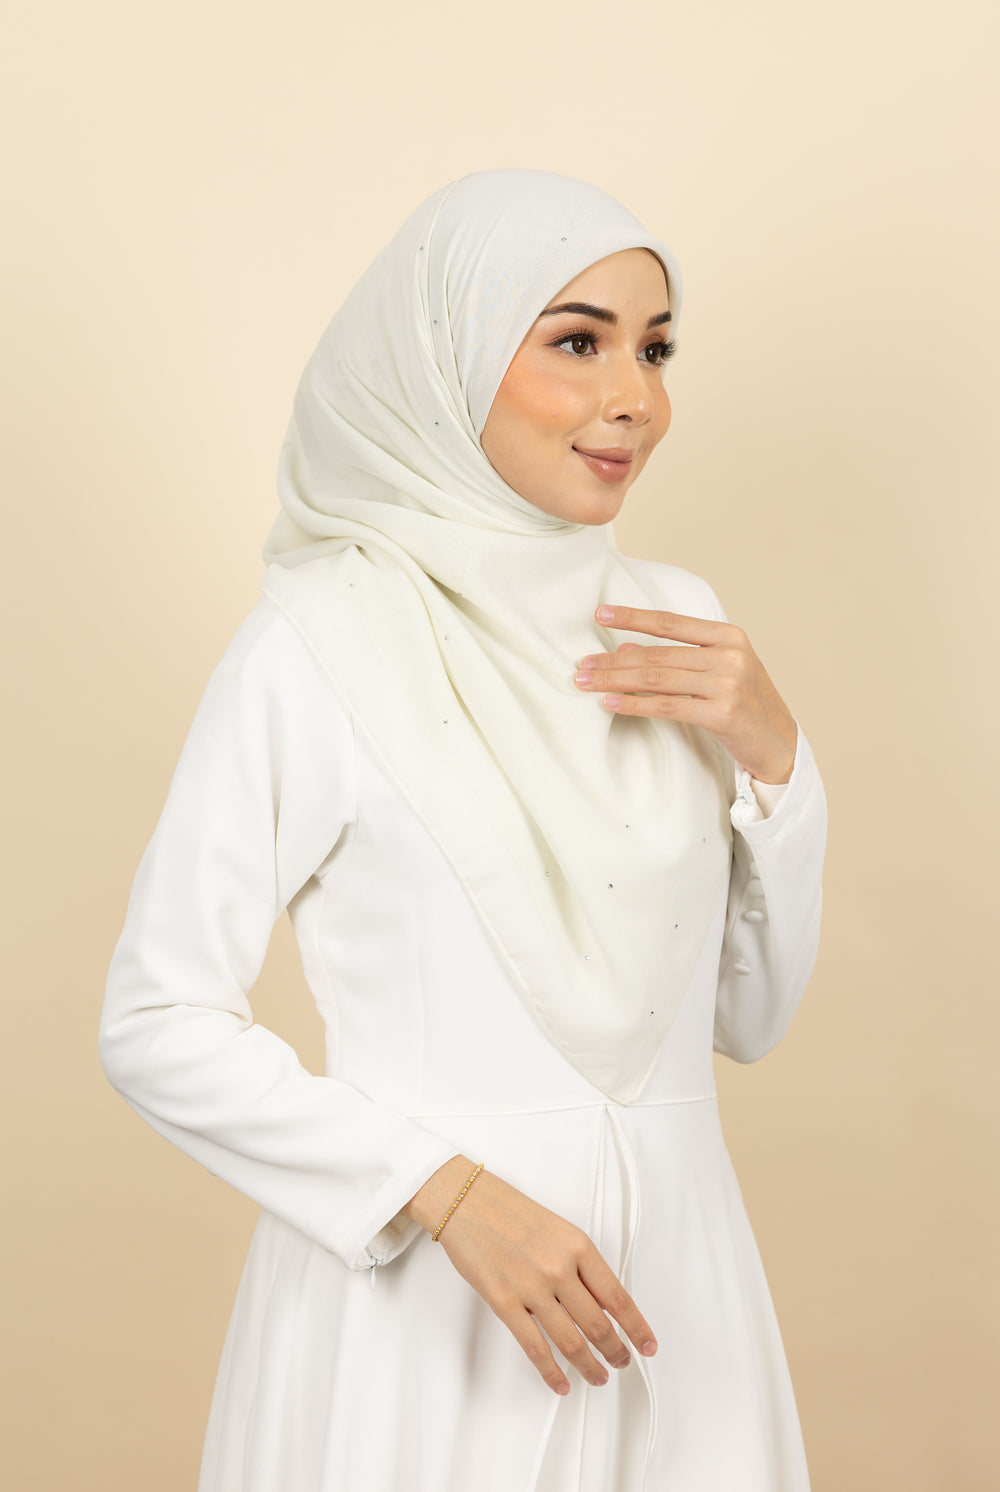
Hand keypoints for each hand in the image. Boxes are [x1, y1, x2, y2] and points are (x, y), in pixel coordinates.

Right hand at [401, 1155, 656, 1394]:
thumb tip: (603, 1304)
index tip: (647, 1345)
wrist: (466, 1201)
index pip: (617, 1296)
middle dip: (615, 1350)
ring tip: (599, 1377)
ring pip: (571, 1341)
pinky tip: (561, 1383)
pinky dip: (551, 1371)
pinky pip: (535, 1347)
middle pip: (598, 1324)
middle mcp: (559, 1268)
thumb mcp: (558, 1229)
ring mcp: (531, 1287)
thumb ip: (580, 1265)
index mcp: (578, 1245)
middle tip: (622, 1363)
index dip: (636, 1327)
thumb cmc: (511, 1211)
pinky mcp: (504, 1302)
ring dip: (589, 1365)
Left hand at [574, 604, 797, 783]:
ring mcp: (728, 685)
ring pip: (658, 679)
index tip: (601, 614)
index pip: (672, 623)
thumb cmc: (745, 703)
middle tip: (582, 664)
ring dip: (617, 680)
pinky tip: (611, 702)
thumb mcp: (719, 670)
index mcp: (729, 636)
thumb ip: (680, 657)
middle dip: (615, 660)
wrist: (780, 742)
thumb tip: (626, 649)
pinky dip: (635, 704)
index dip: (634, 617)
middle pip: (659, 654)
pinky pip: (668, 707)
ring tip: (586, 681)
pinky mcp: (722, 714)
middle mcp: (730, 656)